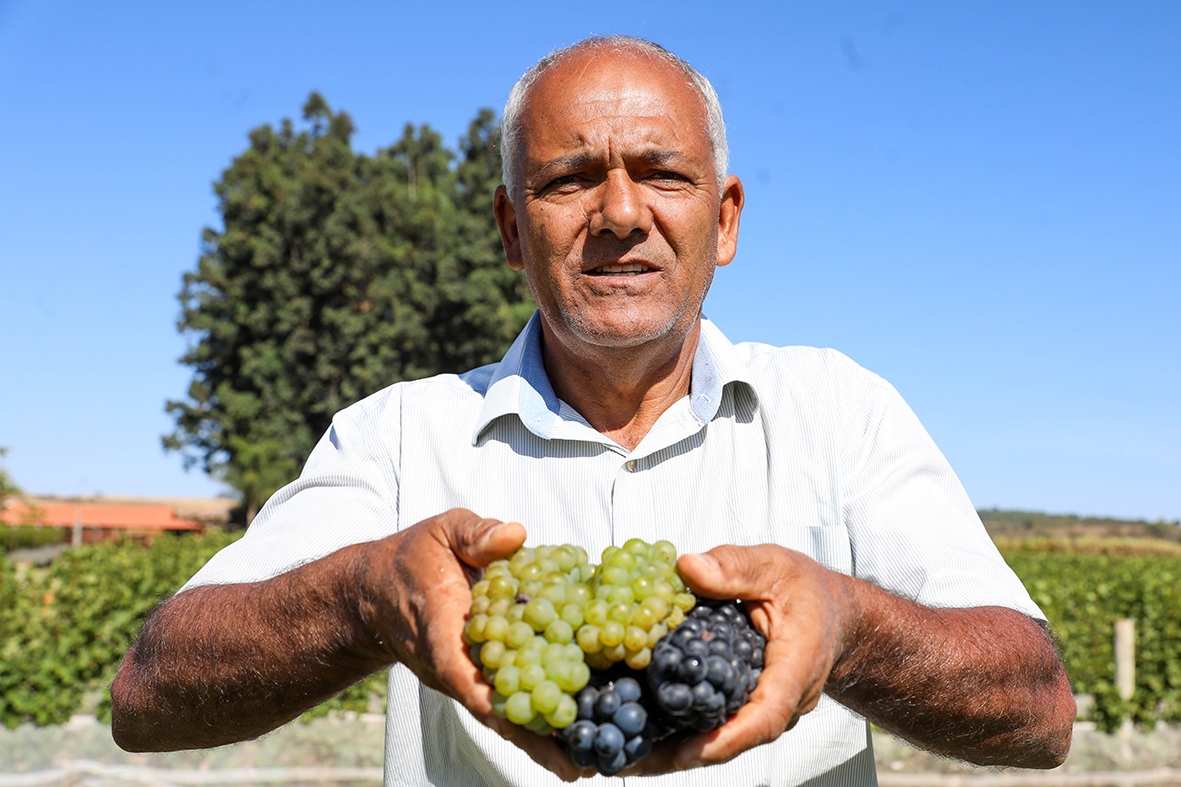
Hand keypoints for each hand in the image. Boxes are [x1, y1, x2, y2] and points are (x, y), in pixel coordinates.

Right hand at [355, 509, 580, 779]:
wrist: (378, 590)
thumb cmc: (415, 558)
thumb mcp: (441, 532)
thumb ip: (476, 533)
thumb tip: (515, 535)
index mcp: (440, 630)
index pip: (461, 671)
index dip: (491, 697)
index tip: (521, 722)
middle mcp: (452, 665)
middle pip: (492, 708)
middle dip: (530, 736)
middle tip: (576, 762)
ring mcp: (465, 677)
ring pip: (502, 713)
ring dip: (539, 739)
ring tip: (584, 764)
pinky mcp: (478, 677)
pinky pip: (507, 701)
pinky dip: (536, 721)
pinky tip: (573, 736)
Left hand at [631, 544, 854, 773]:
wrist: (833, 613)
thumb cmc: (806, 588)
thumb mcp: (773, 565)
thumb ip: (733, 566)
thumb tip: (686, 567)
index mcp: (796, 666)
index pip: (767, 714)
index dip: (728, 737)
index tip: (688, 751)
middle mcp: (784, 698)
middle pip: (736, 737)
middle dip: (686, 754)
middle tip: (632, 762)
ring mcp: (768, 708)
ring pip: (725, 736)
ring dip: (677, 750)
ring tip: (626, 759)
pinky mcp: (750, 704)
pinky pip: (720, 723)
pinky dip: (683, 731)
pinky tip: (642, 735)